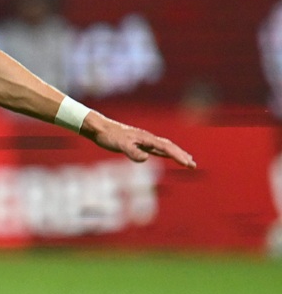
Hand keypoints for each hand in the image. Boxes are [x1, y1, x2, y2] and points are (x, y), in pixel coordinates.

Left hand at [81, 113, 196, 167]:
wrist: (100, 128)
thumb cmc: (109, 136)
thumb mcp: (120, 145)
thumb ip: (132, 152)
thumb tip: (146, 158)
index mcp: (146, 139)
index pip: (166, 148)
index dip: (178, 157)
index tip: (189, 164)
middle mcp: (148, 138)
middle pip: (169, 147)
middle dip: (182, 156)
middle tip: (194, 166)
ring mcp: (144, 140)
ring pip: (165, 146)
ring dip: (177, 153)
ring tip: (188, 160)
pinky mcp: (139, 142)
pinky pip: (157, 148)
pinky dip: (166, 152)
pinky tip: (167, 155)